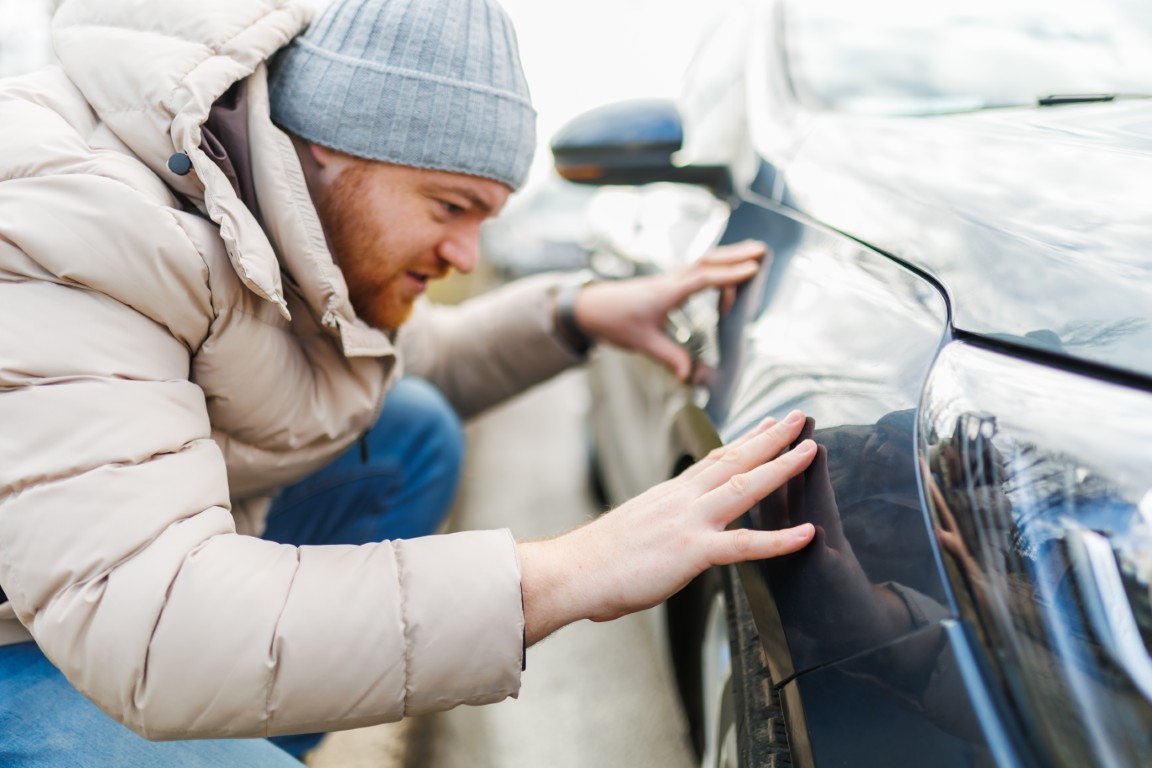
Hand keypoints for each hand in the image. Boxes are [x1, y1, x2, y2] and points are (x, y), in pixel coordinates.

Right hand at [518, 410, 816, 644]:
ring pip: (745, 486)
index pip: (715, 459)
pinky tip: (807, 533)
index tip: (767, 423)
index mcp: (670, 495)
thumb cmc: (597, 560)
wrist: (573, 570)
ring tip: (811, 449)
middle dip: (771, 436)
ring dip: (782, 466)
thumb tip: (668, 539)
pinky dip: (779, 539)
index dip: (746, 440)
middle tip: (799, 417)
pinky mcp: (692, 550)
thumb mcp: (636, 530)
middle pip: (735, 459)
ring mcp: (689, 521)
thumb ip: (660, 528)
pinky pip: (745, 545)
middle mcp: (682, 499)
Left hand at [573, 240, 768, 380]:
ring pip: (703, 262)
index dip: (728, 275)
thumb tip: (691, 376)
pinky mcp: (668, 284)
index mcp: (666, 293)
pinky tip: (727, 269)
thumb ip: (669, 357)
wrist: (590, 307)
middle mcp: (671, 282)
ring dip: (728, 256)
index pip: (703, 279)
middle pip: (707, 262)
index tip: (752, 270)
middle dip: (736, 255)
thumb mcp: (641, 342)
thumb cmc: (613, 321)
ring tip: (753, 252)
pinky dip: (716, 265)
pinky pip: (697, 269)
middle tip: (762, 250)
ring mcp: (670, 280)